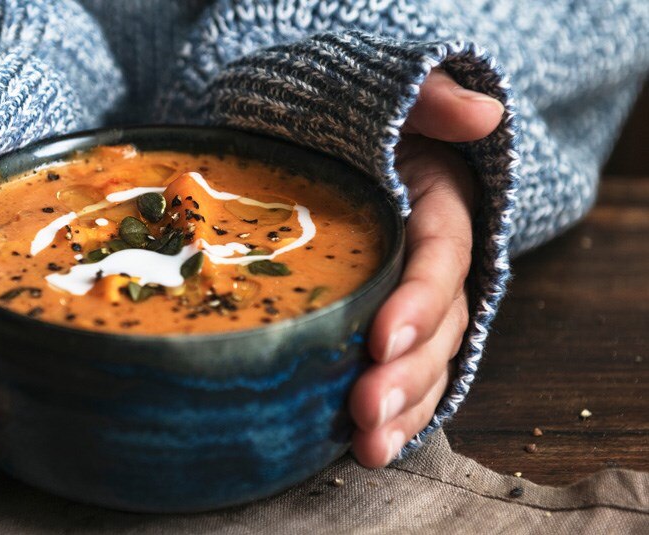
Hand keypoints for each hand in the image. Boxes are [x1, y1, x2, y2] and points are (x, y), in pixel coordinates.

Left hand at [348, 70, 504, 465]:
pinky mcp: (391, 326)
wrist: (343, 153)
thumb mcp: (395, 101)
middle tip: (364, 411)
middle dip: (405, 374)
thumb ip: (430, 100)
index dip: (418, 302)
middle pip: (438, 328)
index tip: (381, 338)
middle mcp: (437, 266)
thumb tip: (482, 115)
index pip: (438, 260)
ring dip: (402, 409)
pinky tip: (366, 448)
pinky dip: (394, 414)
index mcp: (441, 211)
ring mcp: (417, 303)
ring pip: (427, 364)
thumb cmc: (364, 128)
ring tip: (367, 448)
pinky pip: (404, 374)